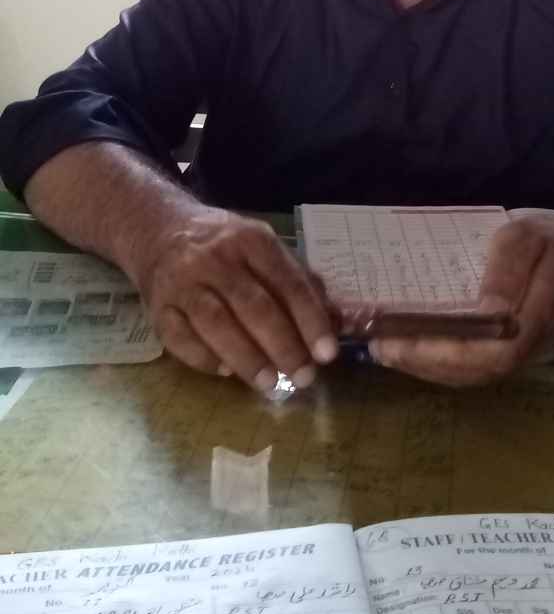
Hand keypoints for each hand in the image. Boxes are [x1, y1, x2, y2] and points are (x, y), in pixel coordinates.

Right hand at [128, 207, 338, 393]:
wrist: (160, 230)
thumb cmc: (225, 246)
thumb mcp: (263, 247)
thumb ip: (298, 281)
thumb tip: (336, 322)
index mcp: (251, 240)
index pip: (287, 282)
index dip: (310, 320)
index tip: (327, 354)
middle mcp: (215, 258)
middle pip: (253, 306)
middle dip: (283, 346)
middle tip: (304, 377)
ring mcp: (182, 282)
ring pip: (216, 324)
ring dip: (247, 358)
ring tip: (270, 383)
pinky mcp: (157, 307)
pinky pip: (180, 340)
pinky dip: (205, 360)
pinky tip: (227, 372)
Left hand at [369, 211, 553, 387]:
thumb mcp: (526, 238)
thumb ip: (506, 271)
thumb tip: (483, 310)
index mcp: (537, 317)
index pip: (490, 353)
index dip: (443, 354)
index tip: (401, 341)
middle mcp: (532, 347)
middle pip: (476, 372)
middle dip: (424, 364)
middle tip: (380, 348)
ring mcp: (524, 354)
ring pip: (474, 375)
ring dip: (428, 368)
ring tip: (387, 350)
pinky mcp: (514, 352)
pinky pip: (476, 368)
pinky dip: (441, 364)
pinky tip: (415, 350)